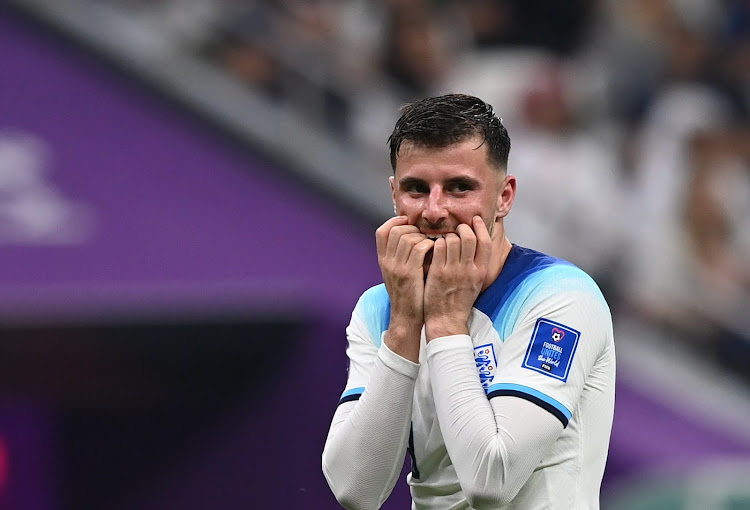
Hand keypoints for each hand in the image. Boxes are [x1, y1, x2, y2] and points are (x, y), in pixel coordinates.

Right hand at [376, 216, 434, 360]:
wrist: (406, 317)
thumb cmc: (407, 295)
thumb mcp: (396, 274)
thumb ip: (399, 256)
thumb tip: (410, 237)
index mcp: (382, 260)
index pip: (382, 232)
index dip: (394, 222)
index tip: (407, 222)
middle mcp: (387, 262)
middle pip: (396, 231)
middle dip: (413, 228)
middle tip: (424, 235)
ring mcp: (397, 267)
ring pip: (408, 237)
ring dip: (423, 236)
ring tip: (431, 243)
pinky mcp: (410, 273)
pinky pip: (419, 248)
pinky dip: (429, 244)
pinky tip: (435, 249)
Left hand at [424, 216, 491, 341]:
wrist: (447, 320)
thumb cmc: (459, 301)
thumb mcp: (475, 283)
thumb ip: (476, 264)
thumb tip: (474, 244)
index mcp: (481, 272)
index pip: (486, 242)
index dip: (481, 228)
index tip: (475, 220)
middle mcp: (469, 270)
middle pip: (469, 237)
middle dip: (463, 227)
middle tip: (457, 228)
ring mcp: (453, 271)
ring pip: (453, 239)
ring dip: (448, 235)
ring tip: (444, 238)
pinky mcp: (438, 272)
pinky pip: (438, 247)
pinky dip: (436, 242)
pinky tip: (434, 246)